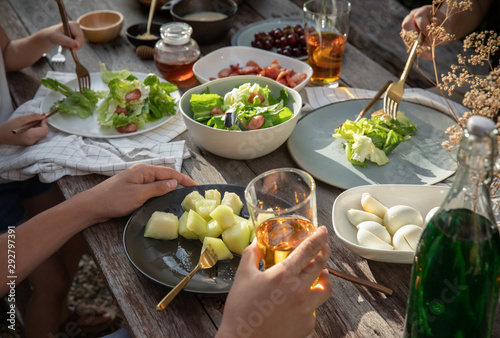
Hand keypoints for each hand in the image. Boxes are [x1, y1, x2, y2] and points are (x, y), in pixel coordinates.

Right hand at [0, 114, 48, 145]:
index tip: (40, 117)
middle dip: (41, 124)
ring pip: (40, 134)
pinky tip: (26, 127)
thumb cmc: (8, 127)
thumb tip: (43, 116)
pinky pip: (35, 136)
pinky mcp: (28, 143)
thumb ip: (33, 117)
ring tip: (28, 122)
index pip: (45, 130)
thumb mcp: (21, 119)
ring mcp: (30, 143)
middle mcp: (32, 141)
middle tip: (33, 118)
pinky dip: (34, 130)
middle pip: (43, 132)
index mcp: (30, 136)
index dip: (44, 123)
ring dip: (37, 127)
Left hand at [47, 21, 84, 50]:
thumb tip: (77, 45)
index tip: (72, 50)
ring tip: (64, 45)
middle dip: (74, 46)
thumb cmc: (53, 35)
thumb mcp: (59, 38)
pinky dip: (72, 47)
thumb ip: (68, 41)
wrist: (51, 36)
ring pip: (80, 43)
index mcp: (73, 25)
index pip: (80, 36)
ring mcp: (77, 32)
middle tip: (65, 47)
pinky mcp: (77, 36)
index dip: (77, 44)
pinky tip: (66, 45)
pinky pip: (78, 44)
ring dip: (72, 47)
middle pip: (81, 40)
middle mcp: (77, 27)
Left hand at [77, 163, 196, 222]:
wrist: (92, 206)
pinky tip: (164, 200)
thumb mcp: (139, 195)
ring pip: (159, 183)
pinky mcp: (133, 189)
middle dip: (179, 183)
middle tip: (191, 194)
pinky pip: (151, 189)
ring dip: (169, 189)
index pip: (170, 172)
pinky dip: (160, 193)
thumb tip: (174, 182)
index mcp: (144, 170)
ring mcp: (137, 181)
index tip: (196, 187)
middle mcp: (142, 173)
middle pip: (166, 176)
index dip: (184, 179)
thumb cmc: (113, 200)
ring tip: (181, 198)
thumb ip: (158, 188)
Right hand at [217, 226, 331, 337]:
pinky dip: (310, 301)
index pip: (309, 250)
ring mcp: (306, 309)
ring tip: (319, 274)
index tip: (322, 231)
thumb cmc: (240, 309)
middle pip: (321, 265)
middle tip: (323, 246)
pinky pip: (315, 308)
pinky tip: (299, 301)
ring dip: (324, 277)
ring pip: (326, 288)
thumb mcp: (242, 276)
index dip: (318, 237)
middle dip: (324, 251)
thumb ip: (252, 254)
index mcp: (284, 275)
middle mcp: (299, 290)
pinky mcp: (307, 324)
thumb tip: (257, 242)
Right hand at [401, 5, 442, 59]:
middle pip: (407, 25)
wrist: (442, 31)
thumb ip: (440, 24)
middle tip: (425, 48)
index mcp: (422, 11)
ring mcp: (407, 28)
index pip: (419, 17)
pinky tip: (426, 55)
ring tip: (428, 54)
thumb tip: (433, 20)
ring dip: (415, 47)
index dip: (424, 27)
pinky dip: (416, 51)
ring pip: (406, 37)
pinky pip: (408, 45)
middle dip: (415, 38)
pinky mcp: (407, 38)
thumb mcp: (445, 25)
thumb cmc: (444, 27)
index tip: (432, 38)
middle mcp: (412, 18)